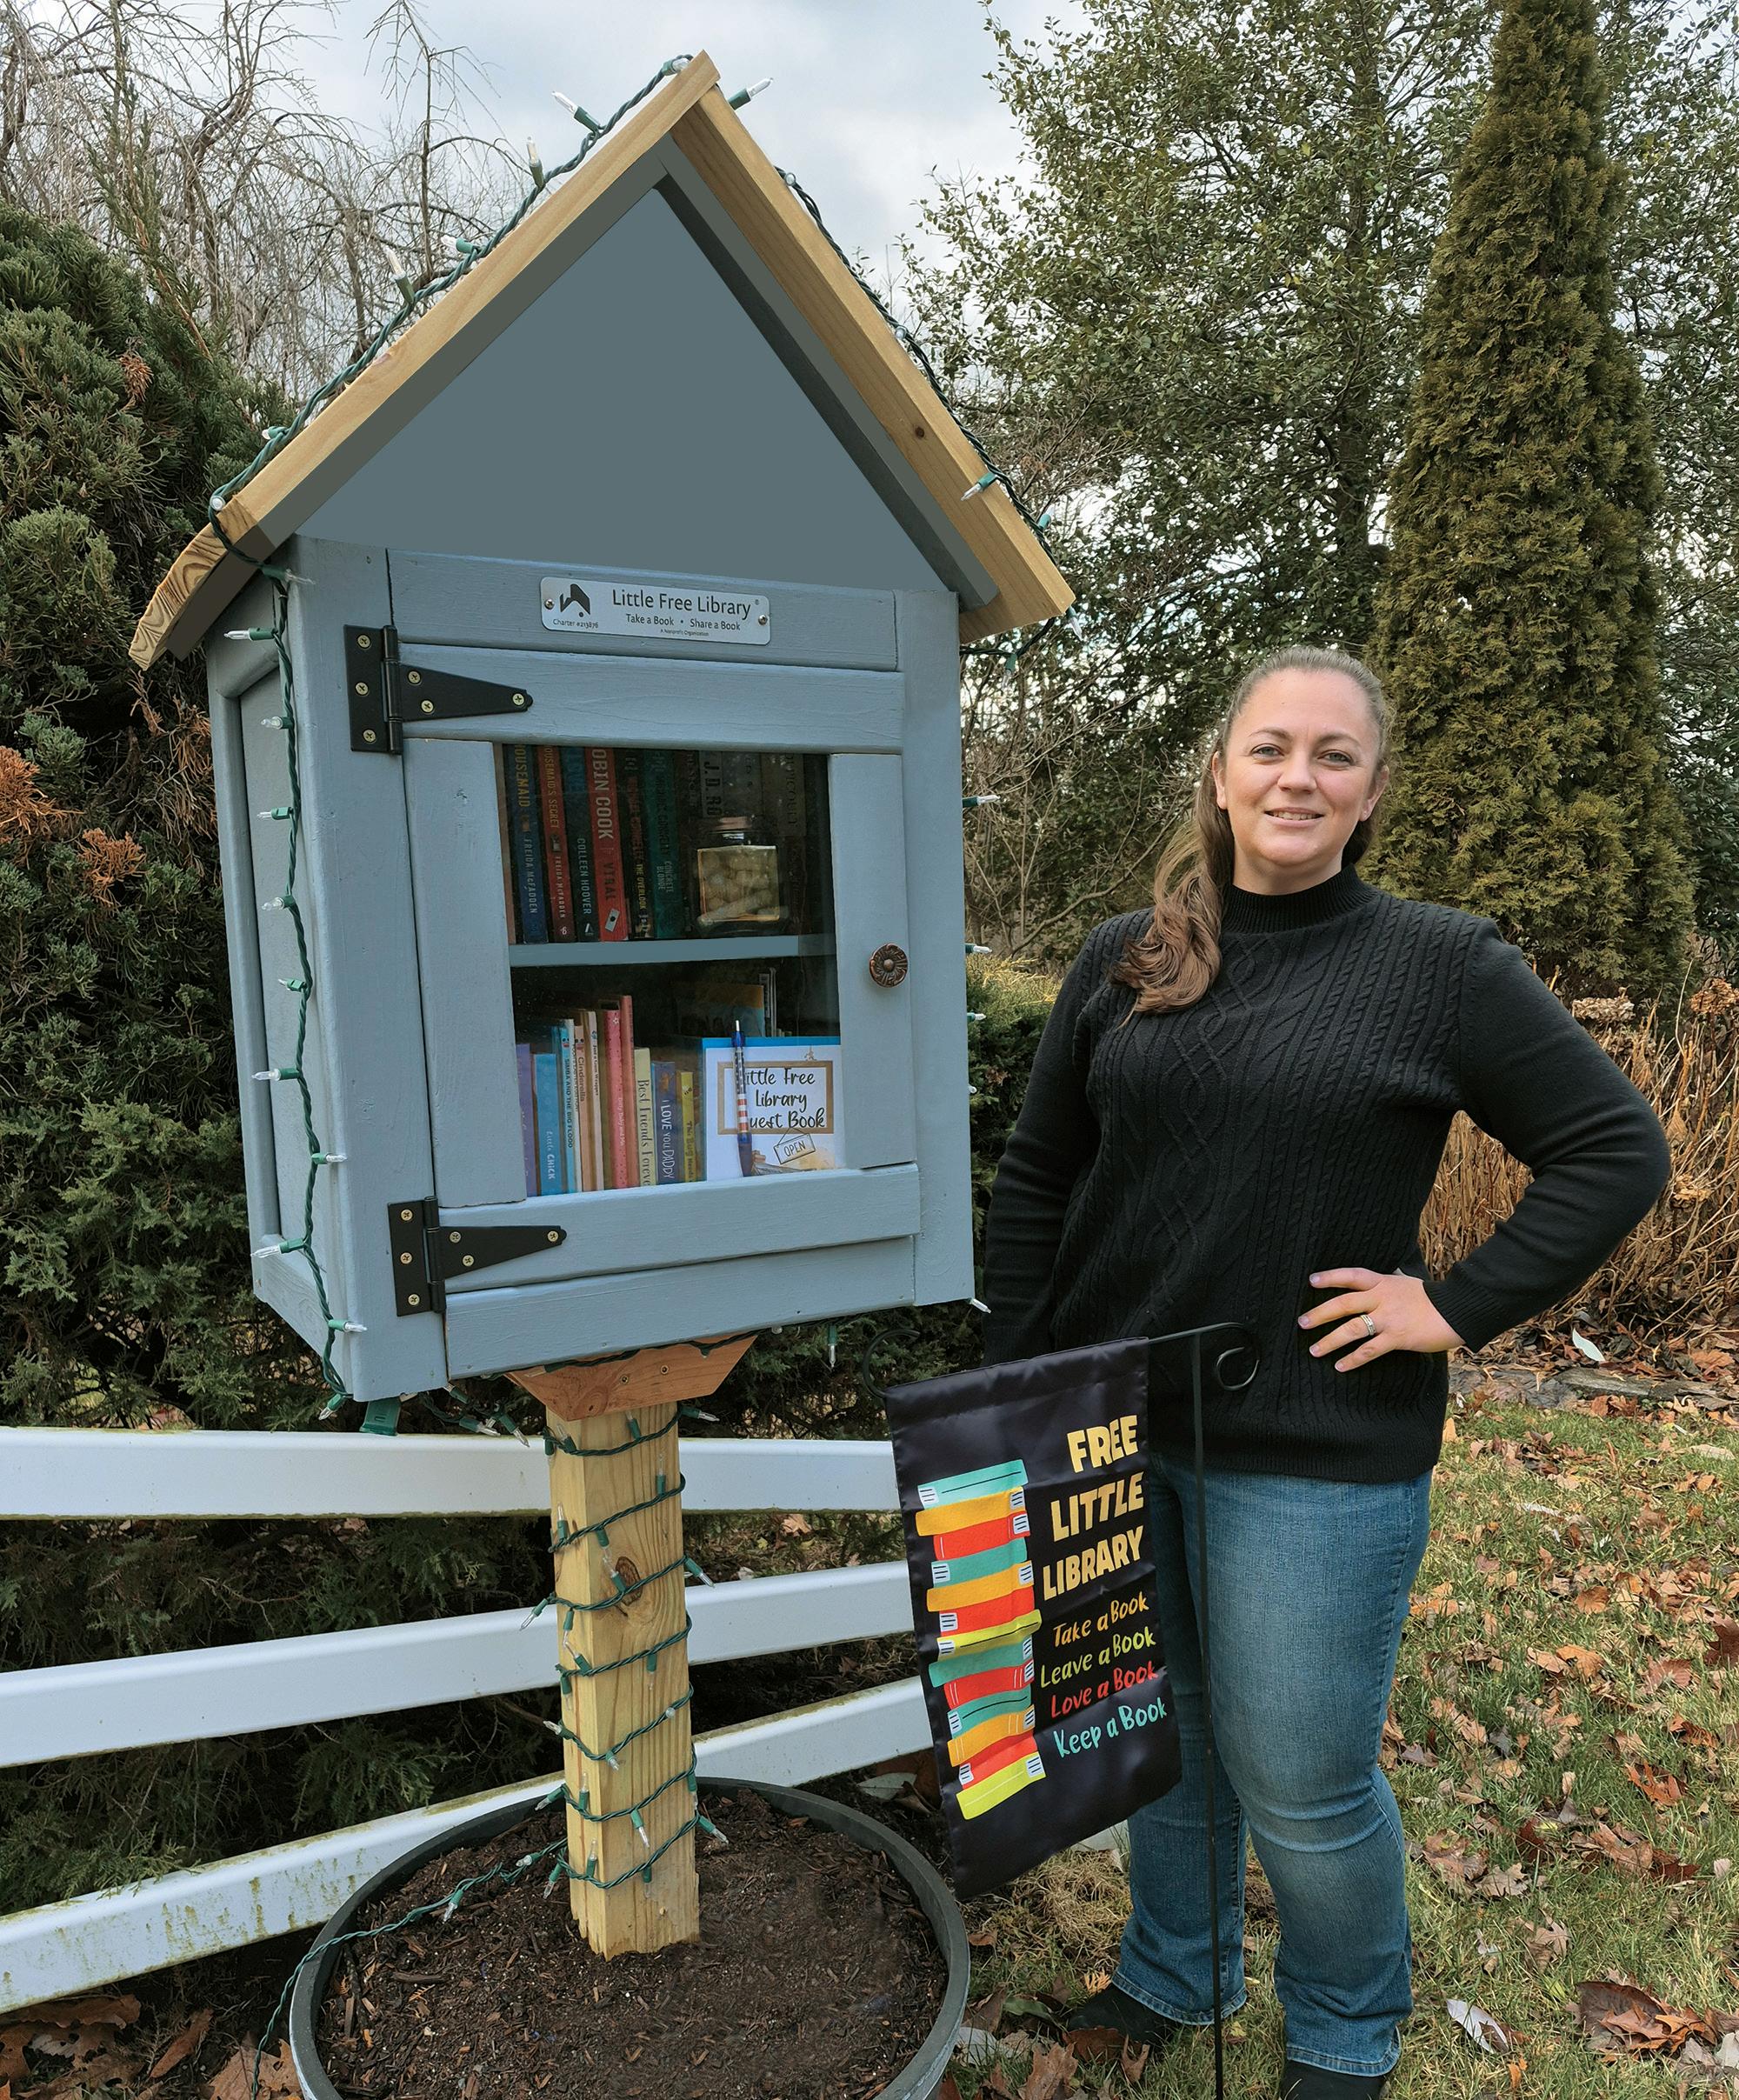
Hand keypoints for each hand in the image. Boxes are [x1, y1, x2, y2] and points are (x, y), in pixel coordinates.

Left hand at [1298, 1268, 1465, 1371]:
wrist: (1458, 1310)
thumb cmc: (1433, 1297)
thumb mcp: (1407, 1282)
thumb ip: (1388, 1282)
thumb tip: (1375, 1278)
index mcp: (1383, 1282)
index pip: (1352, 1275)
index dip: (1331, 1277)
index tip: (1311, 1280)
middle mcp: (1382, 1298)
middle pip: (1344, 1303)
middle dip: (1320, 1313)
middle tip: (1302, 1322)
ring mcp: (1389, 1318)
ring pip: (1352, 1329)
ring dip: (1330, 1340)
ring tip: (1314, 1350)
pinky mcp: (1397, 1338)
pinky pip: (1369, 1350)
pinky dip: (1353, 1359)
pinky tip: (1340, 1366)